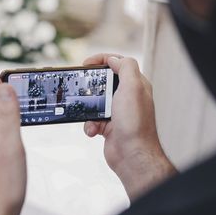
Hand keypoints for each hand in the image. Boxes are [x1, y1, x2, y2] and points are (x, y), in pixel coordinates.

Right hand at [83, 54, 175, 199]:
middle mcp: (128, 97)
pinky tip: (93, 131)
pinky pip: (93, 120)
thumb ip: (125, 67)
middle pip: (104, 81)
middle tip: (79, 85)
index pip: (119, 63)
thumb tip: (114, 59)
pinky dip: (89, 125)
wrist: (132, 155)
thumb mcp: (132, 87)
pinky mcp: (109, 126)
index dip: (102, 59)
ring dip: (88, 108)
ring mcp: (118, 112)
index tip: (86, 63)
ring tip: (89, 115)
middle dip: (91, 85)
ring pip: (95, 102)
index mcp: (136, 84)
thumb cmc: (134, 122)